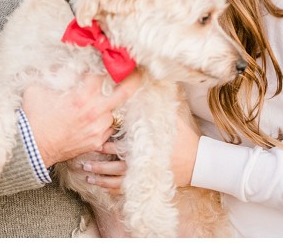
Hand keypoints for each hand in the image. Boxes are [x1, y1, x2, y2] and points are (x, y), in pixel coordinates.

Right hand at [22, 71, 141, 166]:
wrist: (32, 148)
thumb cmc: (34, 118)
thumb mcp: (38, 90)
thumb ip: (52, 75)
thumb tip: (59, 63)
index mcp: (82, 96)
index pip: (106, 74)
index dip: (110, 64)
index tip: (115, 59)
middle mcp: (95, 111)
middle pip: (126, 91)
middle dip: (135, 78)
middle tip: (138, 71)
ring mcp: (98, 128)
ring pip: (115, 111)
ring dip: (110, 105)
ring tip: (101, 102)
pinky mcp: (98, 140)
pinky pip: (109, 127)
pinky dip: (104, 121)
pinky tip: (95, 118)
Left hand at [78, 105, 200, 192]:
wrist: (198, 162)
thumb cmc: (185, 141)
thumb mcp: (174, 122)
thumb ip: (158, 110)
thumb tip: (148, 92)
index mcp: (146, 149)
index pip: (122, 147)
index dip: (107, 145)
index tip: (96, 141)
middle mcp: (141, 165)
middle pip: (114, 167)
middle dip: (98, 165)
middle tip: (84, 162)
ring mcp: (143, 177)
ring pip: (116, 181)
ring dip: (100, 179)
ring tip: (87, 175)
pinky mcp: (146, 185)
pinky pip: (123, 190)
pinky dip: (110, 188)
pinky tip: (100, 186)